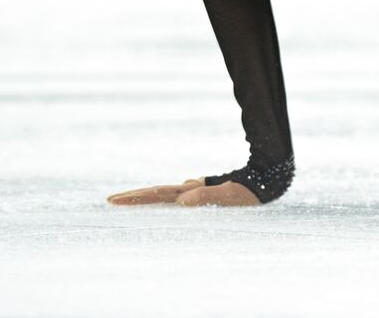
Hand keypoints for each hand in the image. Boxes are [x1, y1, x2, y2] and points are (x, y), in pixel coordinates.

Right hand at [106, 175, 259, 206]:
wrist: (269, 179)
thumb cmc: (251, 192)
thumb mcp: (232, 196)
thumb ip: (209, 195)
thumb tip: (183, 199)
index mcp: (194, 190)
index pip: (159, 193)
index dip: (137, 197)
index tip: (115, 199)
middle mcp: (193, 188)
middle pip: (158, 192)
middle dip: (135, 196)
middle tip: (110, 200)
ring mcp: (198, 189)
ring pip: (167, 193)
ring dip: (148, 196)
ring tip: (128, 199)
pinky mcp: (207, 192)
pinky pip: (182, 196)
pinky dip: (168, 198)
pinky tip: (173, 198)